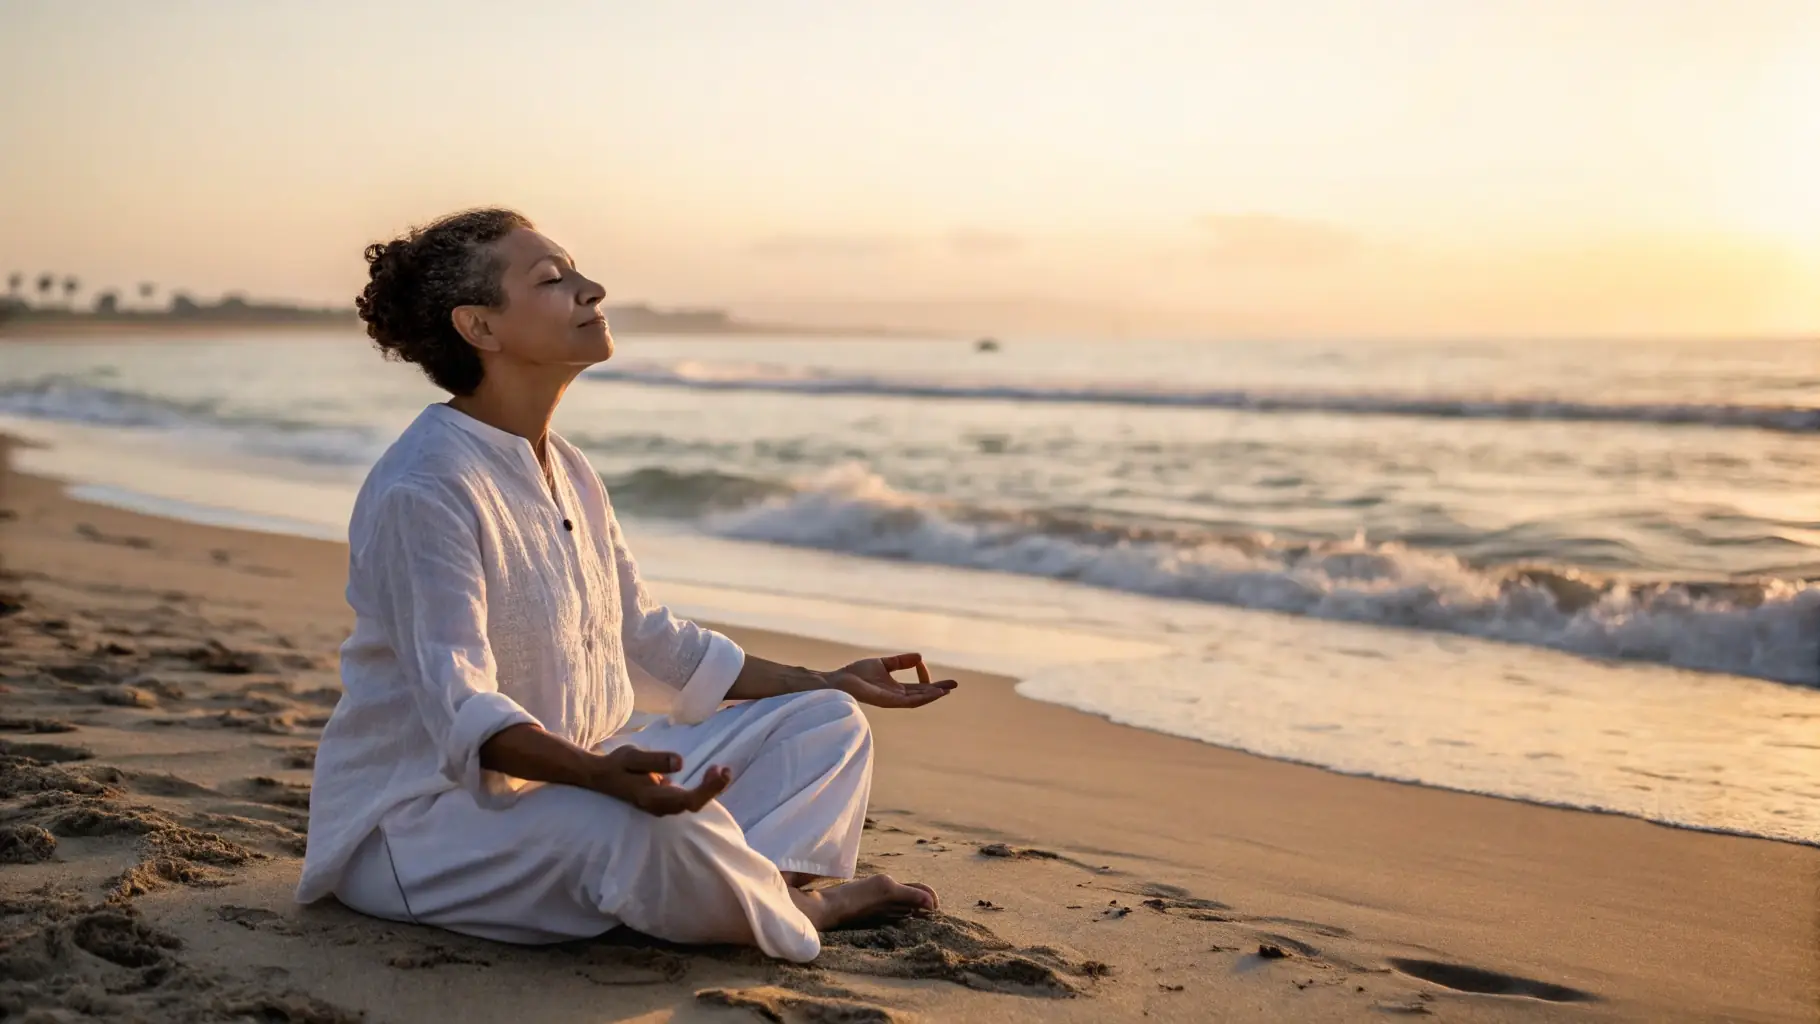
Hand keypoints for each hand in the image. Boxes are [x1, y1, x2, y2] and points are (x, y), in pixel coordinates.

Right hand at [588, 745, 730, 815]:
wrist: (600, 776)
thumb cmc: (617, 764)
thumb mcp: (633, 756)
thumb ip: (655, 760)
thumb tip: (680, 763)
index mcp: (652, 797)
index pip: (687, 800)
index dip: (708, 789)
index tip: (719, 771)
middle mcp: (658, 807)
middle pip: (693, 804)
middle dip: (712, 788)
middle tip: (724, 769)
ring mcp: (660, 806)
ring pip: (691, 803)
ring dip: (708, 788)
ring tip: (719, 770)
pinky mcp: (662, 801)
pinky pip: (687, 798)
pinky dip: (700, 788)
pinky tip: (709, 774)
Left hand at [823, 652, 956, 709]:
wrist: (839, 681)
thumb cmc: (856, 674)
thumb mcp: (883, 664)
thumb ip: (900, 662)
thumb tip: (920, 656)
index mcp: (896, 688)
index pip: (918, 686)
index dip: (926, 678)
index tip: (922, 662)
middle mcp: (896, 696)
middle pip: (922, 694)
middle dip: (938, 690)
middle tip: (955, 685)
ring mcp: (893, 700)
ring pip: (918, 700)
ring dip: (932, 695)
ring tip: (947, 690)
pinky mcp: (887, 701)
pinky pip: (908, 701)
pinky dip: (921, 697)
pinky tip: (931, 692)